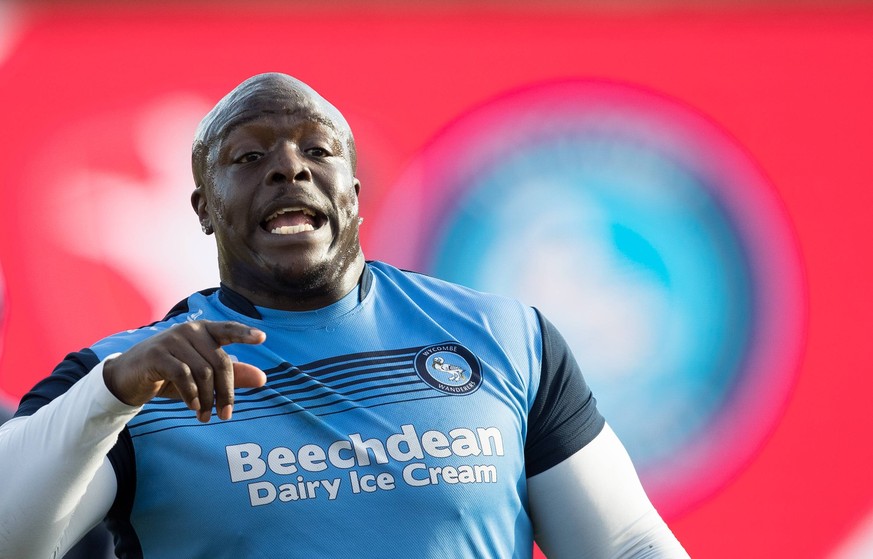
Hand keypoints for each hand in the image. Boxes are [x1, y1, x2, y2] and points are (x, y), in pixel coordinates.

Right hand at [102, 320, 266, 421]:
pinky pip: (183, 376)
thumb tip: (263, 379)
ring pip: (203, 372)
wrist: (127, 378)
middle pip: (220, 362)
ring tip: (205, 416)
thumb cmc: (169, 374)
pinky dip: (191, 395)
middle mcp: (190, 330)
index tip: (262, 338)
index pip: (228, 329)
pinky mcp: (157, 354)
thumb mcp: (202, 376)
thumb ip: (232, 375)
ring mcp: (172, 340)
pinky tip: (193, 407)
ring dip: (207, 399)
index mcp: (204, 331)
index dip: (245, 333)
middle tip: (225, 415)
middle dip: (225, 392)